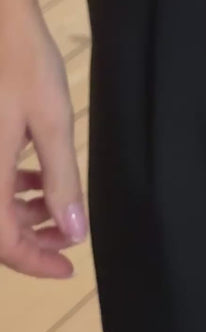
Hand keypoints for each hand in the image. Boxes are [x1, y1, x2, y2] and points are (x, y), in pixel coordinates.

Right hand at [0, 0, 87, 278]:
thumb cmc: (24, 63)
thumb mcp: (53, 121)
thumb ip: (62, 179)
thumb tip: (74, 231)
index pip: (4, 244)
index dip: (36, 262)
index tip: (69, 268)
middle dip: (34, 239)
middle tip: (70, 236)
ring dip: (25, 213)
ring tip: (59, 204)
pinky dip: (13, 188)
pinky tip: (38, 175)